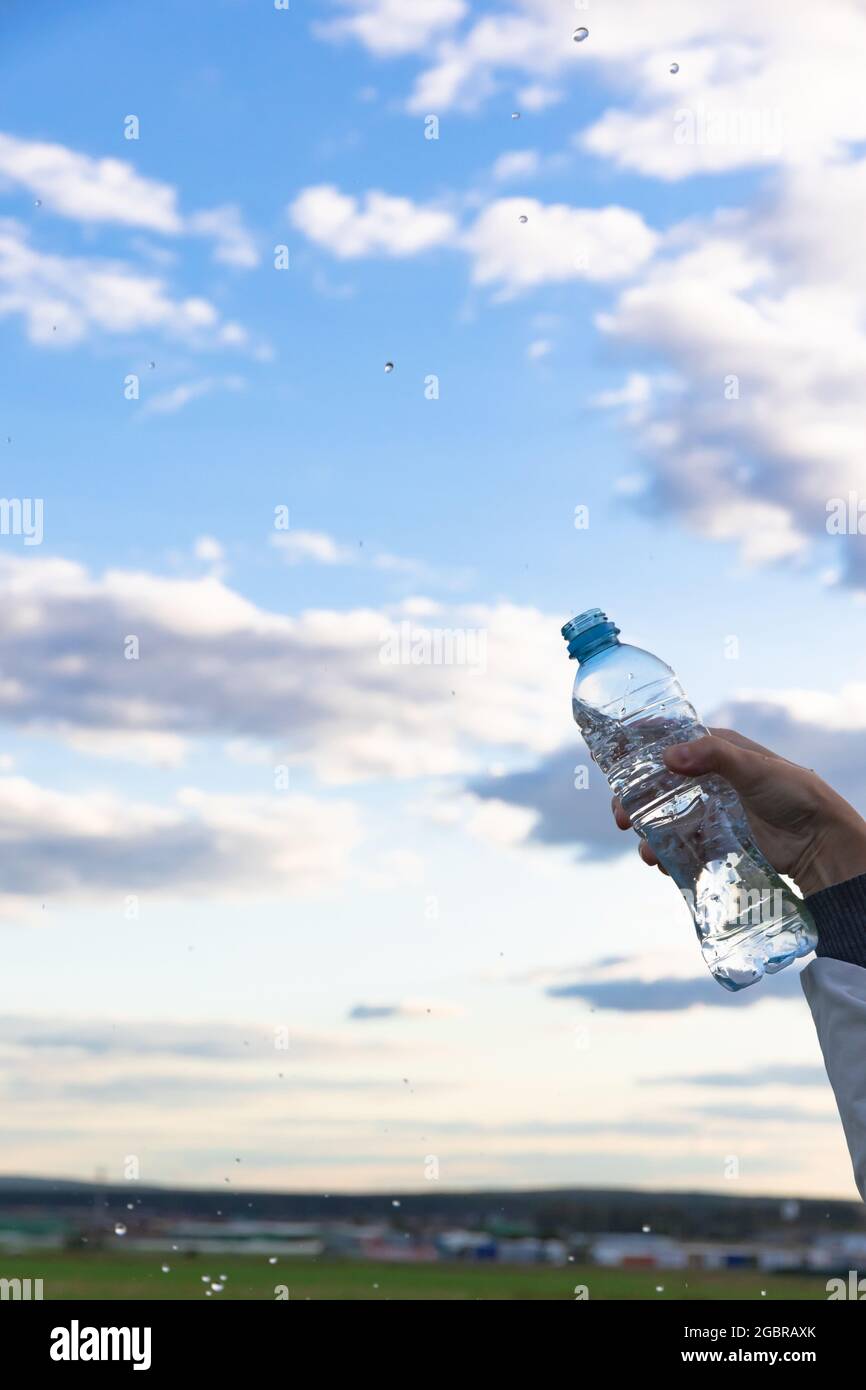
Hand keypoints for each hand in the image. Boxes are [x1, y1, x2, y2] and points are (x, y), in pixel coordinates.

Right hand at [612, 727, 865, 896]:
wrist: (819, 842)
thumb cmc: (793, 793)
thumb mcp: (754, 767)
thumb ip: (713, 757)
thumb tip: (668, 756)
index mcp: (716, 750)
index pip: (668, 742)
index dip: (638, 751)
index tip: (610, 762)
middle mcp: (708, 778)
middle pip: (657, 786)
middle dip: (633, 801)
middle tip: (621, 818)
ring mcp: (709, 810)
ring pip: (665, 818)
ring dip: (647, 833)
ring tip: (647, 852)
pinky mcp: (715, 839)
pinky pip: (681, 844)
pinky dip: (666, 853)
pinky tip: (662, 863)